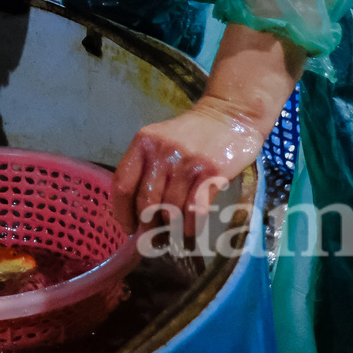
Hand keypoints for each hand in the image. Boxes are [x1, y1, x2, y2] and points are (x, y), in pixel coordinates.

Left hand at [110, 23, 300, 233]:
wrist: (230, 116)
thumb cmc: (192, 134)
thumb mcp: (160, 140)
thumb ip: (147, 167)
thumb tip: (136, 210)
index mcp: (143, 143)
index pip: (122, 183)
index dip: (122, 211)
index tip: (128, 227)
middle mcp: (162, 153)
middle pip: (146, 202)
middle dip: (148, 225)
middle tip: (154, 236)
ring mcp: (187, 163)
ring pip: (171, 209)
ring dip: (172, 229)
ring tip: (174, 235)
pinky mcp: (212, 173)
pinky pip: (196, 210)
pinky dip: (192, 226)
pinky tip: (192, 230)